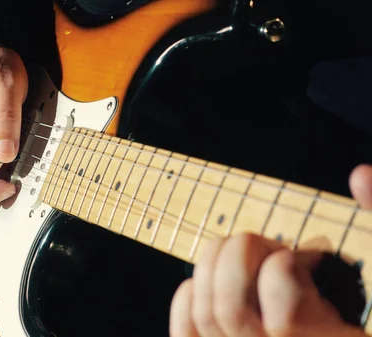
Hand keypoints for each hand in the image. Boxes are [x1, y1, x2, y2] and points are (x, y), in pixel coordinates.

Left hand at [170, 163, 371, 336]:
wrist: (330, 336)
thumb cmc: (366, 310)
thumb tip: (360, 176)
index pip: (283, 310)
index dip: (285, 265)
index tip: (300, 255)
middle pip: (229, 310)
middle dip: (239, 256)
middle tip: (265, 245)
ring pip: (205, 315)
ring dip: (214, 266)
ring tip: (243, 257)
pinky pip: (186, 330)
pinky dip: (187, 295)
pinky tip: (208, 279)